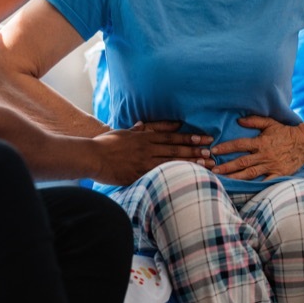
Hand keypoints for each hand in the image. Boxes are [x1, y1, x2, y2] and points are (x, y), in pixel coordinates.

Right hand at [89, 121, 212, 185]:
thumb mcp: (123, 132)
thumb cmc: (105, 144)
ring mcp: (143, 162)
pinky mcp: (138, 175)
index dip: (189, 137)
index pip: (172, 137)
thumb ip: (137, 130)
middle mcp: (147, 148)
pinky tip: (186, 178)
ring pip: (172, 162)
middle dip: (195, 151)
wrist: (92, 156)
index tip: (204, 139)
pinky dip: (174, 176)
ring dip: (190, 164)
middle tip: (212, 153)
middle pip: (176, 149)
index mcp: (145, 137)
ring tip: (206, 166)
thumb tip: (143, 125)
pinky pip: (160, 175)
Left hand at [209, 116, 303, 180]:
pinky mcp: (278, 174)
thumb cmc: (286, 132)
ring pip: (250, 173)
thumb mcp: (271, 123)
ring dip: (235, 177)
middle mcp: (264, 155)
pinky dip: (254, 187)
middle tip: (213, 169)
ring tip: (223, 180)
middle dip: (226, 166)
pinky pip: (264, 182)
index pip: (239, 144)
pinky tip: (243, 190)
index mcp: (261, 142)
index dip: (226, 147)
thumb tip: (239, 120)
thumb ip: (254, 121)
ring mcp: (271, 166)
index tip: (213, 150)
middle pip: (242, 162)